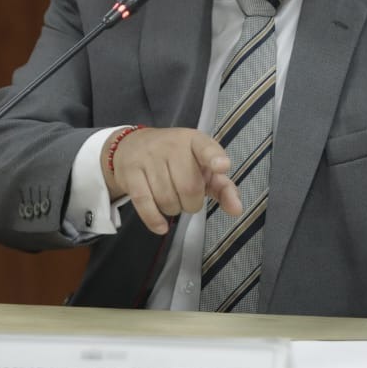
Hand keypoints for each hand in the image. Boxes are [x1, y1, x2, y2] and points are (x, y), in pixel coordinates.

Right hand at [102, 126, 241, 234]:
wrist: (131, 146)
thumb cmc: (176, 159)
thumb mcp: (201, 166)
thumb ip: (222, 187)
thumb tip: (237, 210)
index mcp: (194, 140)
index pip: (206, 147)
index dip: (214, 158)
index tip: (222, 166)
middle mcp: (171, 145)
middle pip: (188, 187)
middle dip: (192, 203)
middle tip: (188, 199)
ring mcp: (148, 158)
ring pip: (167, 198)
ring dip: (173, 209)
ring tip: (172, 201)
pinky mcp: (130, 173)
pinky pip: (144, 203)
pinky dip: (154, 219)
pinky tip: (161, 226)